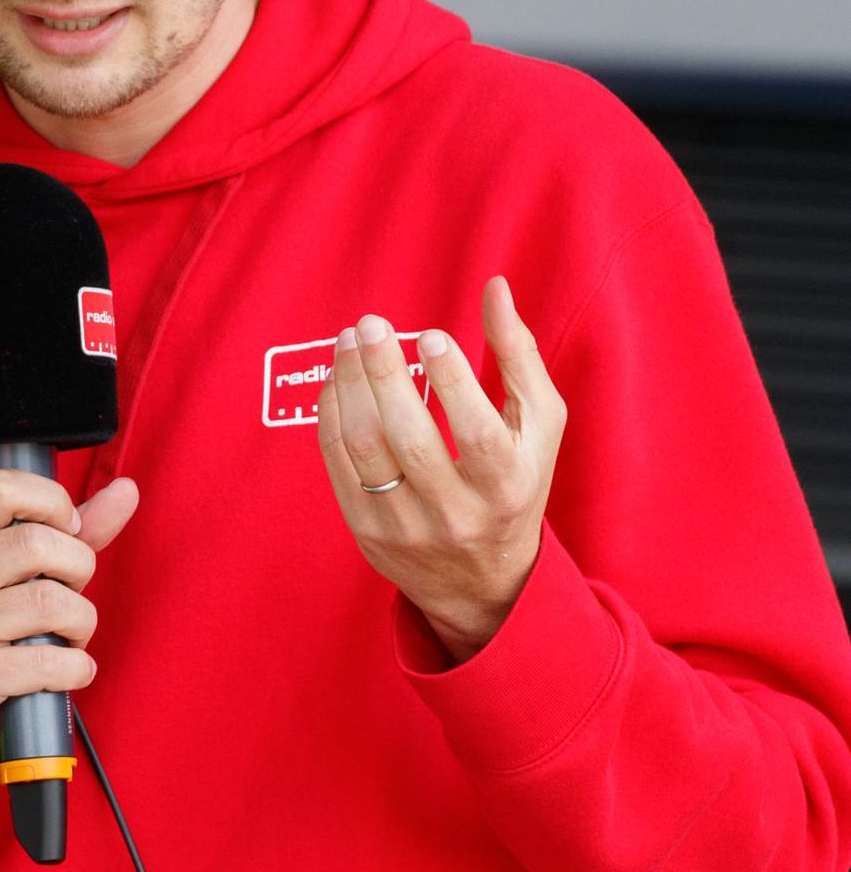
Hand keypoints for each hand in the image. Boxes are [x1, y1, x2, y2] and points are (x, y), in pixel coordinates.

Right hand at [0, 470, 139, 818]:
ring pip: (51, 602)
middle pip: (37, 543)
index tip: (64, 532)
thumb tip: (125, 491)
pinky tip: (64, 671)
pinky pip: (51, 661)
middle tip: (69, 594)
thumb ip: (58, 532)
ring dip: (81, 624)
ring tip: (67, 636)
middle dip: (78, 568)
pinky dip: (76, 668)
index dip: (52, 503)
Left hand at [315, 276, 565, 662]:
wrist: (485, 583)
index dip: (453, 383)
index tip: (431, 335)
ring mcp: (406, 526)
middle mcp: (457, 513)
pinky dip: (332, 414)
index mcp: (509, 488)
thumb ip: (520, 358)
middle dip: (385, 374)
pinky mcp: (366, 530)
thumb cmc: (517, 485)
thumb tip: (495, 288)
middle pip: (409, 440)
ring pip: (364, 449)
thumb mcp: (539, 429)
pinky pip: (337, 463)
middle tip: (370, 325)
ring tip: (349, 342)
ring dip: (349, 387)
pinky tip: (337, 380)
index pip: (477, 435)